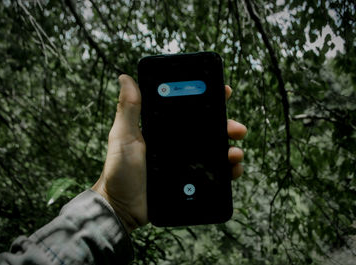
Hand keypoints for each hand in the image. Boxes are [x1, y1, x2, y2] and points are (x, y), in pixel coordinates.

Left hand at [92, 75, 246, 232]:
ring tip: (235, 153)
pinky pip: (215, 174)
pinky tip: (233, 170)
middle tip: (237, 128)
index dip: (209, 99)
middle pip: (209, 129)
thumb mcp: (123, 137)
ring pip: (216, 151)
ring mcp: (187, 163)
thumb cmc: (119, 171)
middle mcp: (178, 144)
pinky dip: (228, 171)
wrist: (123, 208)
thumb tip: (126, 78)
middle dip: (227, 126)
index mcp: (165, 129)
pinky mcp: (191, 182)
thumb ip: (128, 109)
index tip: (224, 92)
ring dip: (231, 149)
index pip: (190, 110)